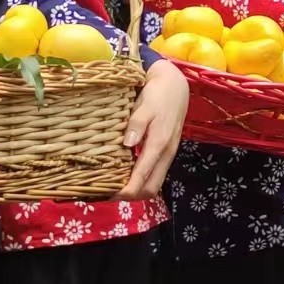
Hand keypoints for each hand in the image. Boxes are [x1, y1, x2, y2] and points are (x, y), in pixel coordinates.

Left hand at [118, 59, 188, 199]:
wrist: (176, 87)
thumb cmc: (158, 95)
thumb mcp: (144, 105)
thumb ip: (136, 125)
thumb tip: (127, 144)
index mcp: (159, 144)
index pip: (143, 179)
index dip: (126, 191)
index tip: (109, 194)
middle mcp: (165, 154)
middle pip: (150, 189)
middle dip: (130, 196)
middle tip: (107, 194)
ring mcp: (167, 155)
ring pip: (153, 184)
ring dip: (136, 190)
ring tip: (114, 187)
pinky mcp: (166, 152)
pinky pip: (154, 174)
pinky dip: (141, 180)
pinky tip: (126, 174)